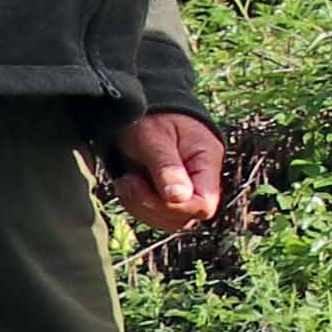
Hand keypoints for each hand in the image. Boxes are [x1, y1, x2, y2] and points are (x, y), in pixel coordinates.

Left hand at [101, 113, 225, 227]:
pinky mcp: (170, 196)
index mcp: (207, 160)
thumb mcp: (154, 137)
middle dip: (151, 206)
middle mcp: (202, 180)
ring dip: (141, 208)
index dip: (176, 207)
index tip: (145, 187)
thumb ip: (166, 167)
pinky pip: (157, 216)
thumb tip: (178, 198)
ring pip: (171, 221)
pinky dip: (137, 206)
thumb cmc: (151, 117)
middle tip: (127, 181)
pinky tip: (127, 185)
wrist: (140, 111)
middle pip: (188, 216)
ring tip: (125, 182)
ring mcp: (187, 190)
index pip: (205, 202)